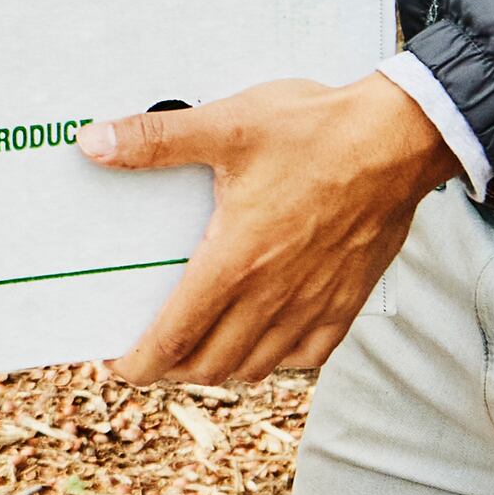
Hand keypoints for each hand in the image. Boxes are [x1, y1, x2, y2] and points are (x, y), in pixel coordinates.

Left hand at [87, 75, 456, 384]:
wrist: (399, 140)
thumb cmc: (314, 131)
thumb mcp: (227, 125)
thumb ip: (156, 140)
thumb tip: (94, 143)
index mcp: (236, 260)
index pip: (176, 336)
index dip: (142, 362)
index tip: (122, 366)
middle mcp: (273, 294)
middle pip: (212, 363)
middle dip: (175, 368)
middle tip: (155, 355)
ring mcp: (314, 303)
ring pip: (257, 366)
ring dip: (223, 368)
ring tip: (202, 352)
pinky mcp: (347, 300)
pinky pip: (308, 356)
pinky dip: (278, 360)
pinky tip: (267, 344)